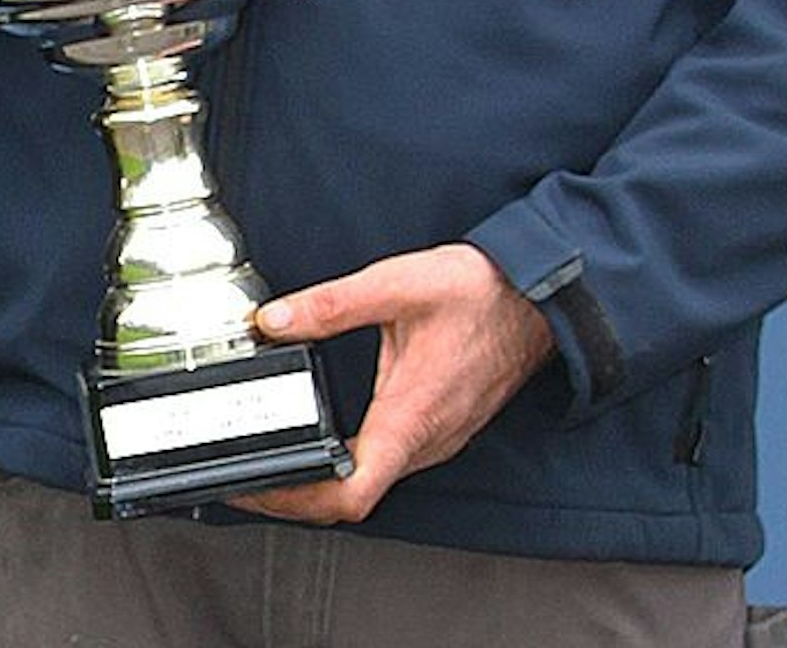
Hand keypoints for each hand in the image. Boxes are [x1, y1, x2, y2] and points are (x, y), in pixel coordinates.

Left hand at [230, 243, 555, 524]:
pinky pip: (388, 463)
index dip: (296, 501)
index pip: (351, 495)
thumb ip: (329, 304)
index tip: (257, 489)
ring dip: (320, 484)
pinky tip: (325, 442)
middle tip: (247, 478)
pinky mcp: (439, 427)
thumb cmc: (479, 294)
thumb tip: (274, 320)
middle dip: (294, 495)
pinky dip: (347, 466)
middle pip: (352, 499)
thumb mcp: (394, 286)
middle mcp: (425, 441)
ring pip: (371, 484)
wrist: (539, 296)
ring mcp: (436, 438)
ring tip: (273, 463)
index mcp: (410, 417)